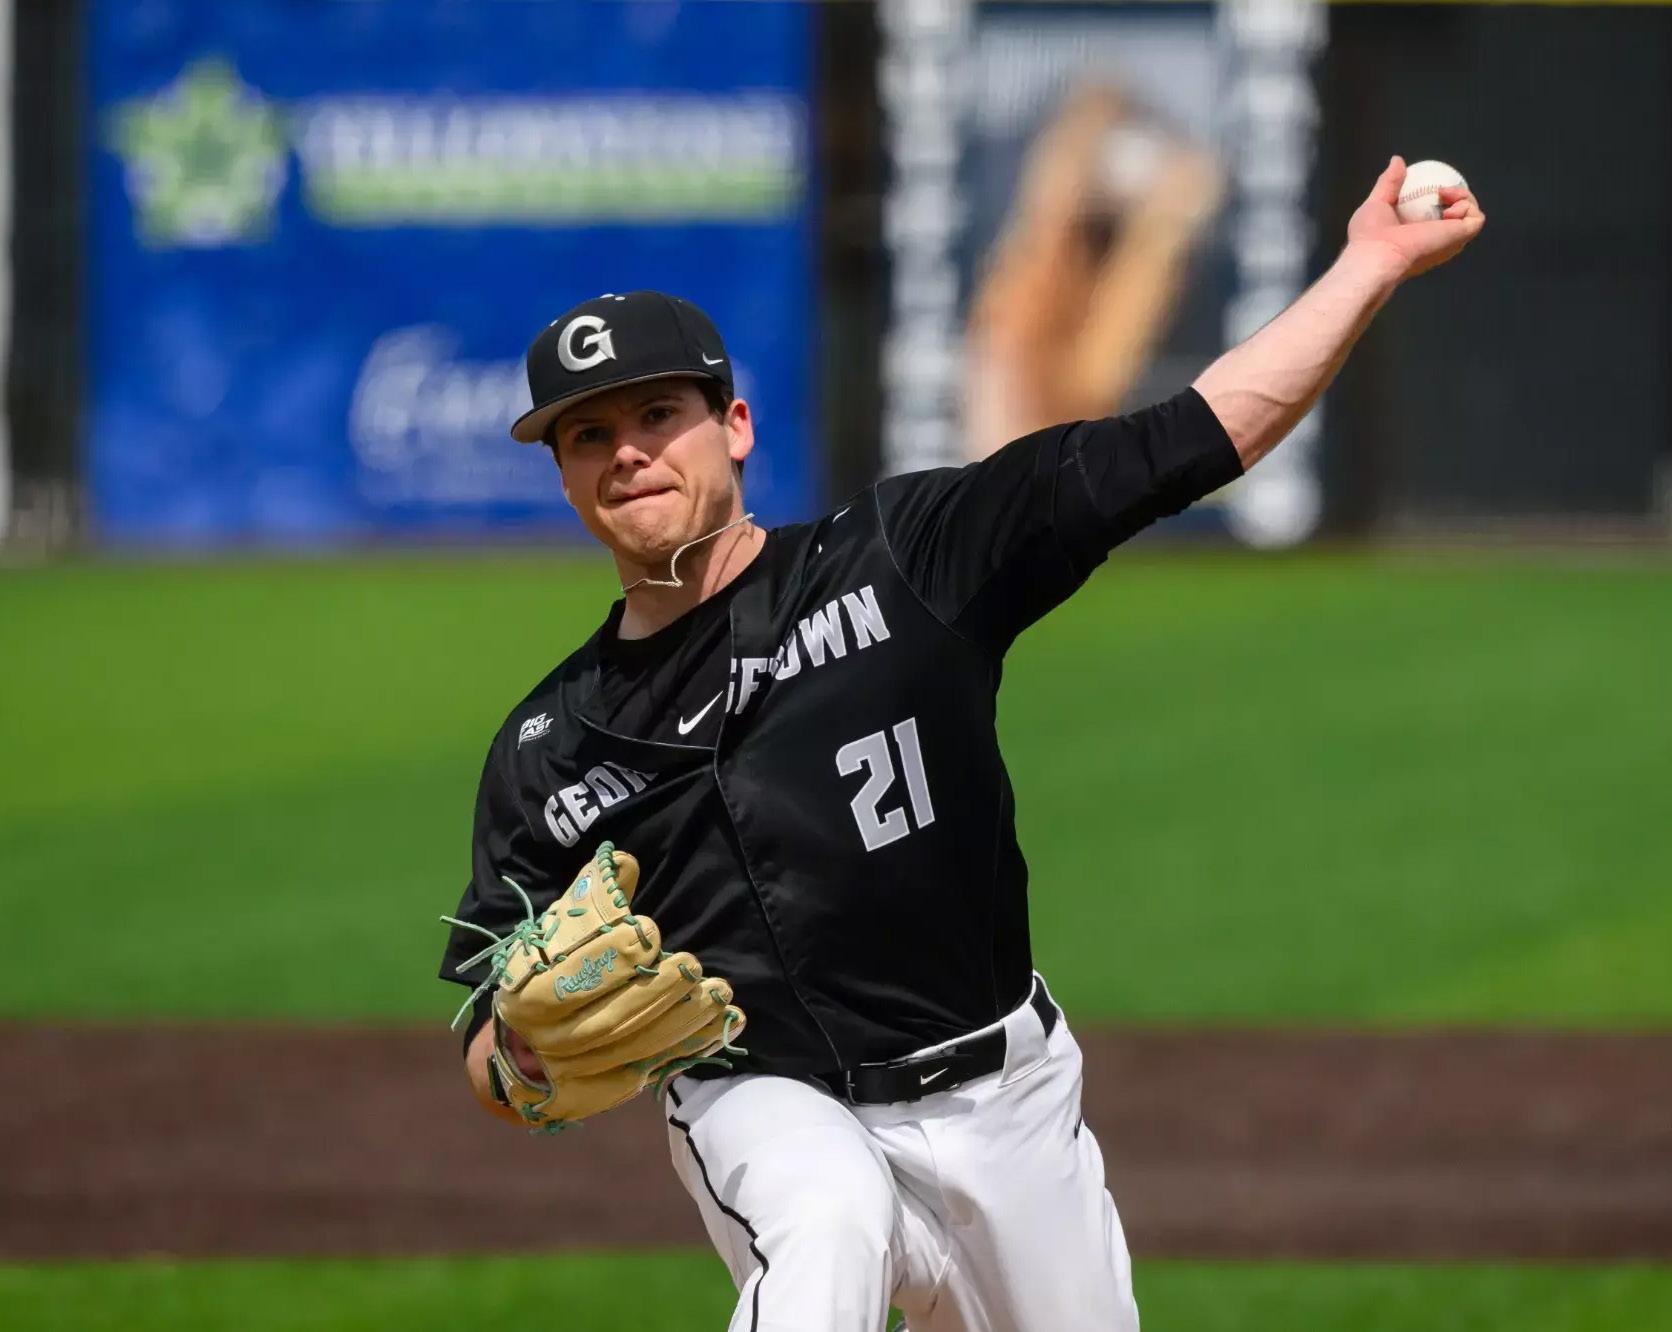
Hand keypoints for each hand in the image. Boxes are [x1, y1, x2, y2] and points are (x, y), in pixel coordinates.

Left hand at [1345, 155, 1484, 281]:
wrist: (1376, 254)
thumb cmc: (1369, 235)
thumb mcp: (1377, 202)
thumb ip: (1389, 182)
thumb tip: (1397, 160)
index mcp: (1418, 234)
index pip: (1439, 214)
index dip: (1442, 197)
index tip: (1431, 187)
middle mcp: (1436, 240)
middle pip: (1460, 214)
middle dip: (1458, 196)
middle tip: (1440, 190)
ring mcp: (1450, 241)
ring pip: (1472, 214)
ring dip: (1464, 197)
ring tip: (1444, 194)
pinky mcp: (1459, 238)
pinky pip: (1476, 218)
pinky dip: (1467, 206)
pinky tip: (1448, 208)